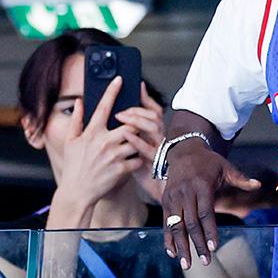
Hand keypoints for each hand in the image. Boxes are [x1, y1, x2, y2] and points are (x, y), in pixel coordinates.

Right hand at [54, 77, 145, 213]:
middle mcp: (104, 142)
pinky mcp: (122, 169)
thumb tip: (79, 102)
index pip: (104, 107)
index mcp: (92, 133)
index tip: (120, 79)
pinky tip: (135, 159)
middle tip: (137, 122)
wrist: (77, 192)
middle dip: (136, 121)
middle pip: (130, 123)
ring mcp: (114, 156)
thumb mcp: (70, 141)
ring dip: (139, 140)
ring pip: (137, 140)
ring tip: (137, 142)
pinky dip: (139, 158)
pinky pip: (138, 159)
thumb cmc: (74, 166)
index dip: (112, 91)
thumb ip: (76, 119)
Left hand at [114, 84, 166, 199]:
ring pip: (155, 127)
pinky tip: (126, 134)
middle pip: (154, 116)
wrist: (154, 190)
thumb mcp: (140, 148)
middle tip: (120, 109)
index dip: (146, 99)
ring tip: (122, 117)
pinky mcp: (155, 163)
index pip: (154, 111)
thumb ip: (132, 131)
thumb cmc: (145, 169)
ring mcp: (159, 150)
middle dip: (138, 109)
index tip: (137, 86)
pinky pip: (149, 149)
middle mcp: (159, 139)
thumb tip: (119, 115)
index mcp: (154, 134)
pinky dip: (137, 140)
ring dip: (138, 120)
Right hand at [161, 139, 259, 269]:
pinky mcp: (165, 201)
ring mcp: (173, 197)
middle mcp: (185, 192)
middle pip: (191, 223)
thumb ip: (241, 178)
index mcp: (201, 185)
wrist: (184, 151)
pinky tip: (172, 253)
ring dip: (181, 246)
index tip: (213, 247)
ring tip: (187, 265)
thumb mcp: (226, 167)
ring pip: (176, 226)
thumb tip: (259, 184)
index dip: (209, 230)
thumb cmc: (209, 162)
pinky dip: (168, 238)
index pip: (205, 212)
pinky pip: (166, 223)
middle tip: (205, 262)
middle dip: (197, 244)